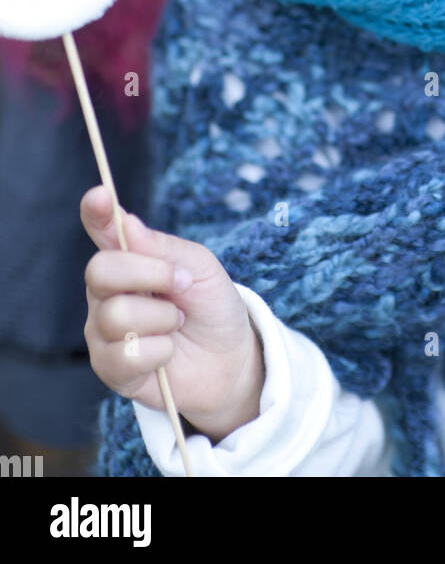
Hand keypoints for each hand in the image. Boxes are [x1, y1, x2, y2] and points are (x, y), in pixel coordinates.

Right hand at [82, 185, 263, 442]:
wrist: (230, 358)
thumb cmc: (212, 305)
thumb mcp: (200, 268)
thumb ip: (163, 248)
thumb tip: (126, 222)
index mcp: (128, 259)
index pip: (102, 230)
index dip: (96, 212)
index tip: (100, 195)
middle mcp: (107, 292)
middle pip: (99, 271)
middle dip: (149, 275)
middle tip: (181, 284)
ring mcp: (104, 331)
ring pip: (116, 315)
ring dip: (162, 319)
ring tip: (177, 323)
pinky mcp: (111, 368)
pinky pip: (125, 355)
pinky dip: (159, 351)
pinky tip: (168, 352)